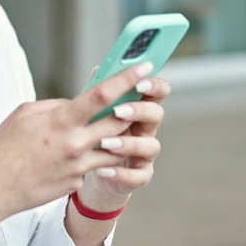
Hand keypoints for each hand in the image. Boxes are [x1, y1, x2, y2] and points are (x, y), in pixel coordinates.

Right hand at [0, 61, 155, 220]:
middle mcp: (75, 143)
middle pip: (119, 120)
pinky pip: (94, 165)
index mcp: (61, 121)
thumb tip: (75, 104)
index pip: (102, 95)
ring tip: (105, 129)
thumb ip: (55, 106)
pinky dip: (92, 158)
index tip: (145, 66)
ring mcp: (79, 165)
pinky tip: (72, 157)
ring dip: (117, 136)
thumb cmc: (4, 149)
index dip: (126, 79)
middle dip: (130, 108)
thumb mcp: (24, 114)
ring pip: (115, 146)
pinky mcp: (76, 181)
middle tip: (136, 99)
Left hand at [75, 75, 170, 211]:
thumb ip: (99, 92)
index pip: (156, 91)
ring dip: (129, 144)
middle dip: (140, 110)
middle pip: (156, 114)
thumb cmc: (94, 133)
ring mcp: (145, 153)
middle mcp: (146, 129)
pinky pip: (138, 176)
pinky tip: (104, 170)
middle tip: (119, 111)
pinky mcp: (139, 175)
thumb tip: (98, 69)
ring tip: (105, 143)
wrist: (89, 168)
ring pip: (150, 146)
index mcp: (138, 108)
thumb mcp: (95, 111)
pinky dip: (123, 174)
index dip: (153, 85)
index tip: (140, 80)